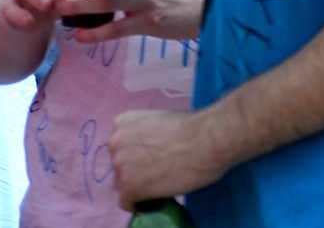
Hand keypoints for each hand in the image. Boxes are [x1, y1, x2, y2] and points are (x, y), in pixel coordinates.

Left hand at [111, 107, 229, 210]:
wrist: (208, 139)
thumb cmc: (194, 127)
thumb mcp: (161, 120)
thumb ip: (146, 134)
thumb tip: (148, 150)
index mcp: (122, 123)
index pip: (120, 147)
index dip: (137, 155)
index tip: (151, 158)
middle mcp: (115, 143)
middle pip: (119, 166)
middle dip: (136, 170)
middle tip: (159, 170)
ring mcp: (120, 166)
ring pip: (123, 185)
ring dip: (139, 186)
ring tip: (162, 182)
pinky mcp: (129, 188)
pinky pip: (128, 203)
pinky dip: (141, 203)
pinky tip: (157, 196)